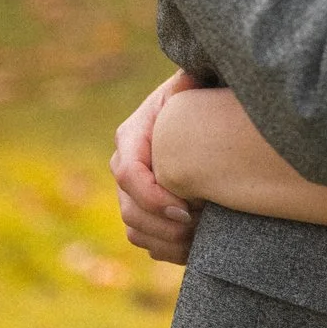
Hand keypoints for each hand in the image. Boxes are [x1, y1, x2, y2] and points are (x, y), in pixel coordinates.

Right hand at [111, 69, 200, 264]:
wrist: (201, 117)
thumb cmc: (200, 96)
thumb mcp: (193, 84)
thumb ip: (189, 82)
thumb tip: (191, 77)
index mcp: (131, 135)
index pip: (128, 174)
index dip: (155, 198)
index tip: (188, 210)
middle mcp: (124, 164)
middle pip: (130, 210)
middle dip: (165, 226)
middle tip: (201, 227)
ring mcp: (130, 191)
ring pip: (135, 230)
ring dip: (167, 242)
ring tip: (202, 238)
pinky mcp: (142, 210)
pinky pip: (144, 242)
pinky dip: (168, 250)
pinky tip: (197, 245)